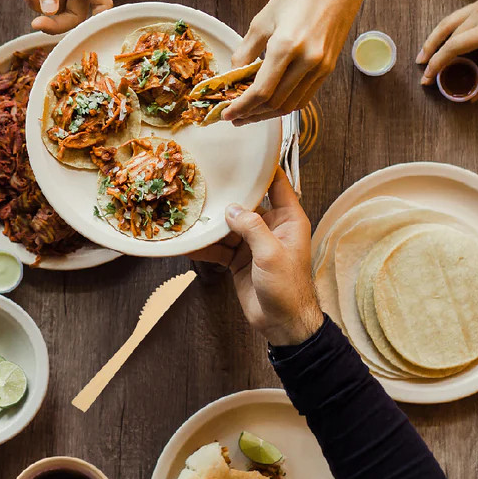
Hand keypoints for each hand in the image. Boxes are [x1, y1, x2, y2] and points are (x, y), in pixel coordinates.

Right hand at [191, 169, 323, 345]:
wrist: (283, 324)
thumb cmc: (288, 288)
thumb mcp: (271, 254)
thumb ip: (252, 228)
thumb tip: (232, 209)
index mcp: (288, 219)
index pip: (277, 184)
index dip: (262, 168)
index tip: (243, 153)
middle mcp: (271, 226)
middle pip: (246, 203)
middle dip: (227, 195)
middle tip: (204, 180)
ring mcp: (253, 243)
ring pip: (229, 225)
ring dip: (211, 222)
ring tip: (189, 211)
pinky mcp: (239, 259)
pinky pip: (219, 247)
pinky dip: (205, 245)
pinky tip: (189, 242)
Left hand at [225, 0, 372, 124]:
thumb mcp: (264, 18)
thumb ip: (247, 50)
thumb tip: (233, 74)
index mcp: (286, 46)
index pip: (261, 92)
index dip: (241, 107)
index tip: (226, 114)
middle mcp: (307, 61)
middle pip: (275, 103)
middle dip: (252, 114)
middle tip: (234, 116)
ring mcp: (321, 67)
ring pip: (291, 105)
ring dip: (268, 114)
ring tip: (250, 113)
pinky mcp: (328, 68)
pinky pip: (305, 96)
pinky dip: (286, 104)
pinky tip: (272, 102)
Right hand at [417, 0, 477, 96]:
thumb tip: (473, 96)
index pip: (453, 47)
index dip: (437, 64)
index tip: (427, 78)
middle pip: (446, 35)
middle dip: (432, 55)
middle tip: (424, 73)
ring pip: (447, 23)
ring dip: (433, 39)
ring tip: (423, 55)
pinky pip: (457, 16)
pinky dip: (445, 29)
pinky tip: (442, 40)